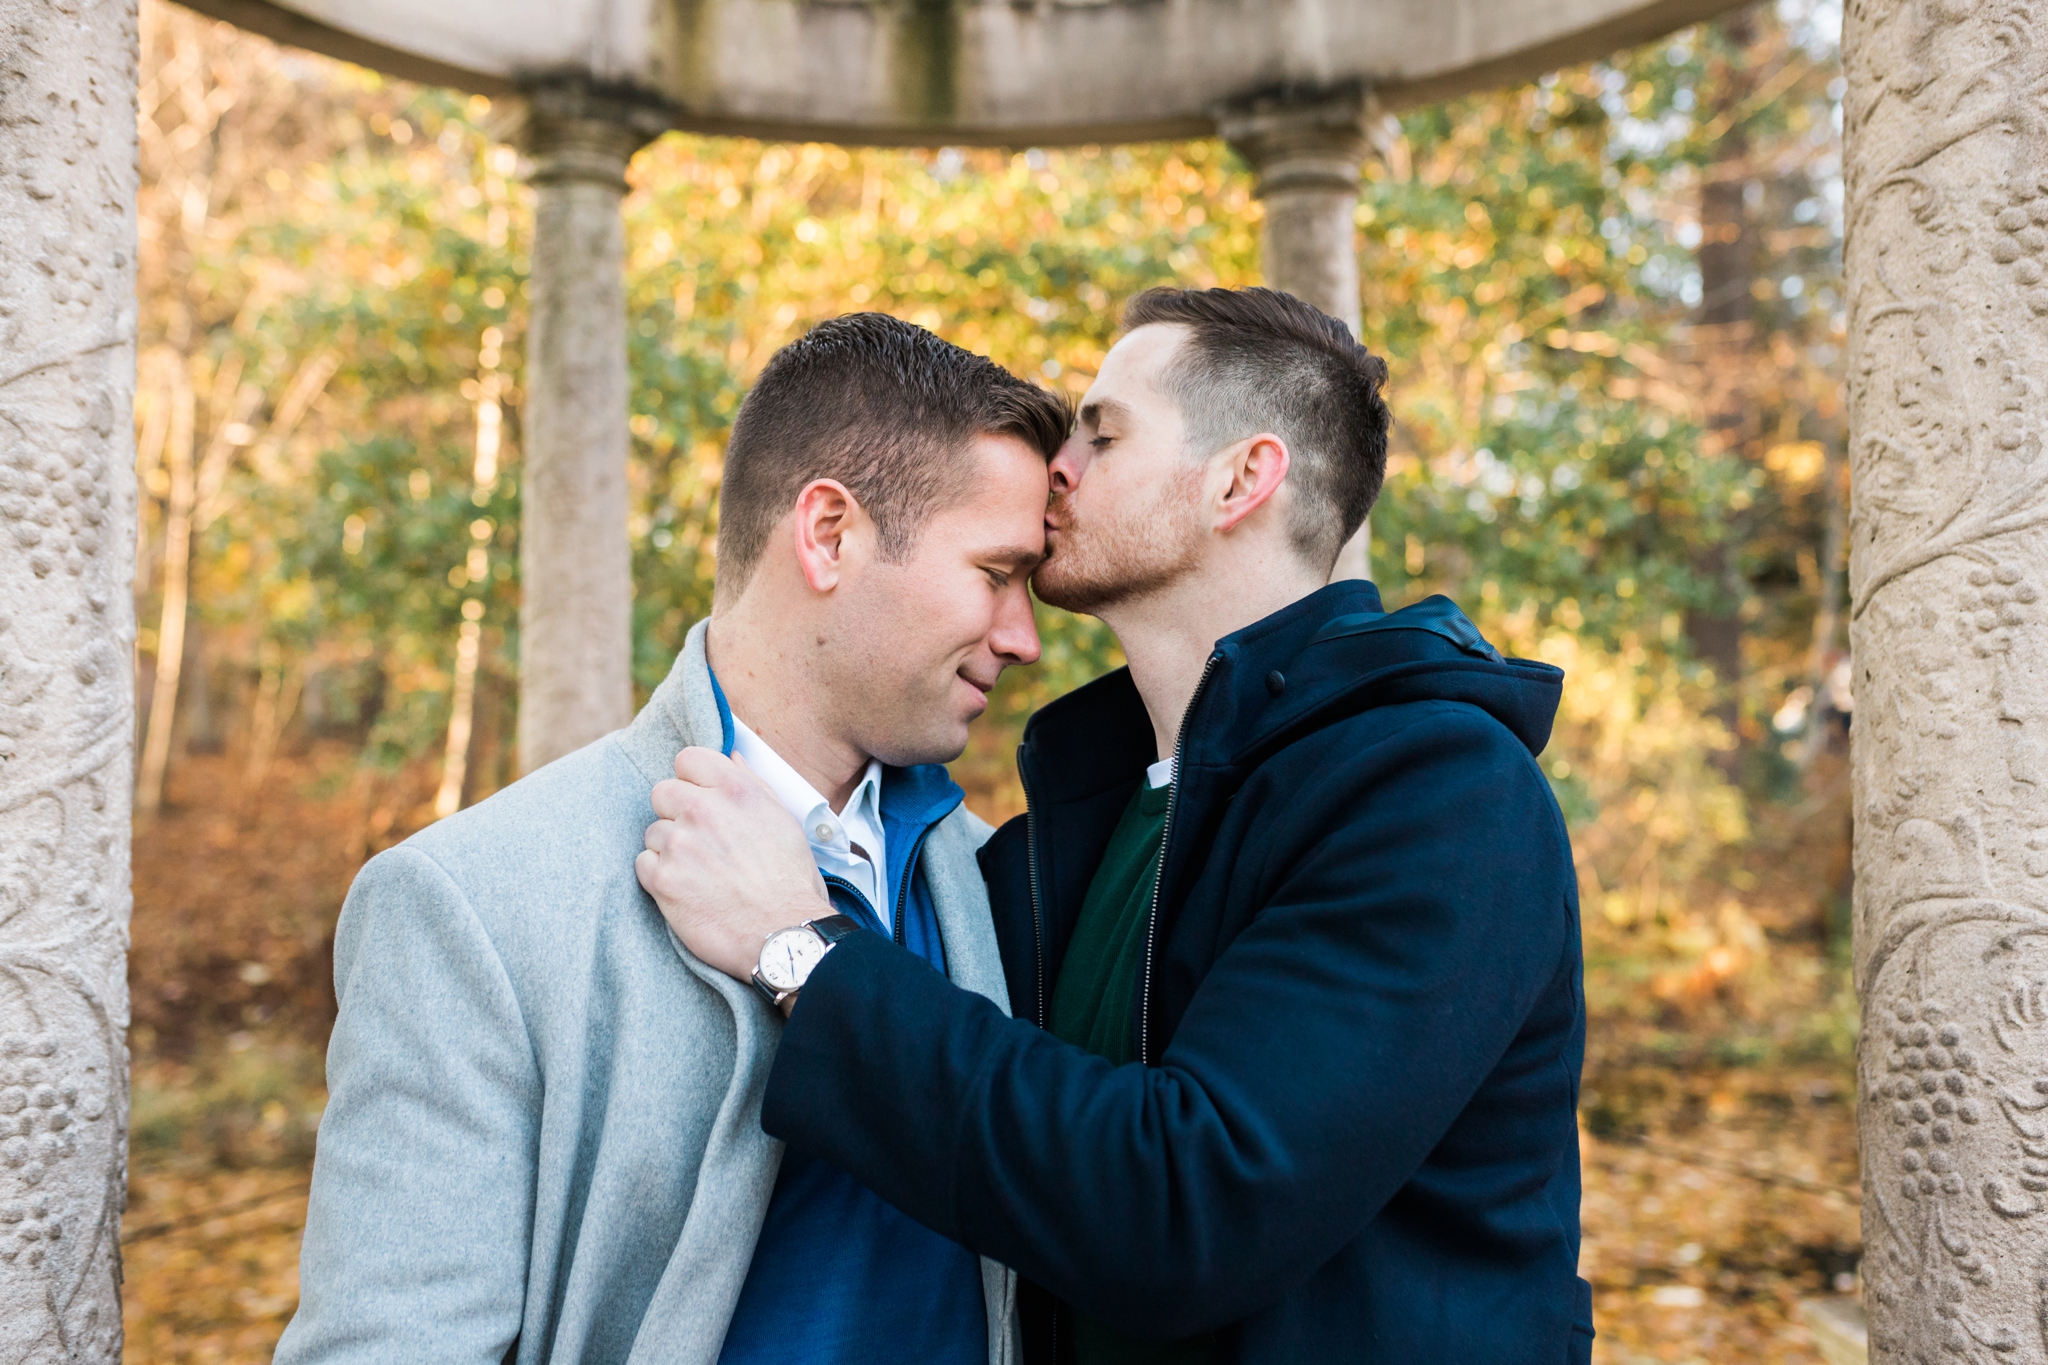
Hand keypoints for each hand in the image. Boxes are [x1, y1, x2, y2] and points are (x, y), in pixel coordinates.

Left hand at [636, 747, 831, 983]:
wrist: (782, 935)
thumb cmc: (790, 881)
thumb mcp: (783, 821)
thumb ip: (752, 783)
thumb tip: (732, 757)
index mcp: (736, 790)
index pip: (688, 759)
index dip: (693, 780)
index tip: (701, 799)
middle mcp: (703, 810)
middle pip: (662, 792)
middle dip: (676, 814)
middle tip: (701, 842)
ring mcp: (679, 844)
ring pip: (653, 832)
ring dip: (671, 850)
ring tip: (701, 874)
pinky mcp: (662, 879)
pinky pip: (644, 864)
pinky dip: (660, 877)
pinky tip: (689, 890)